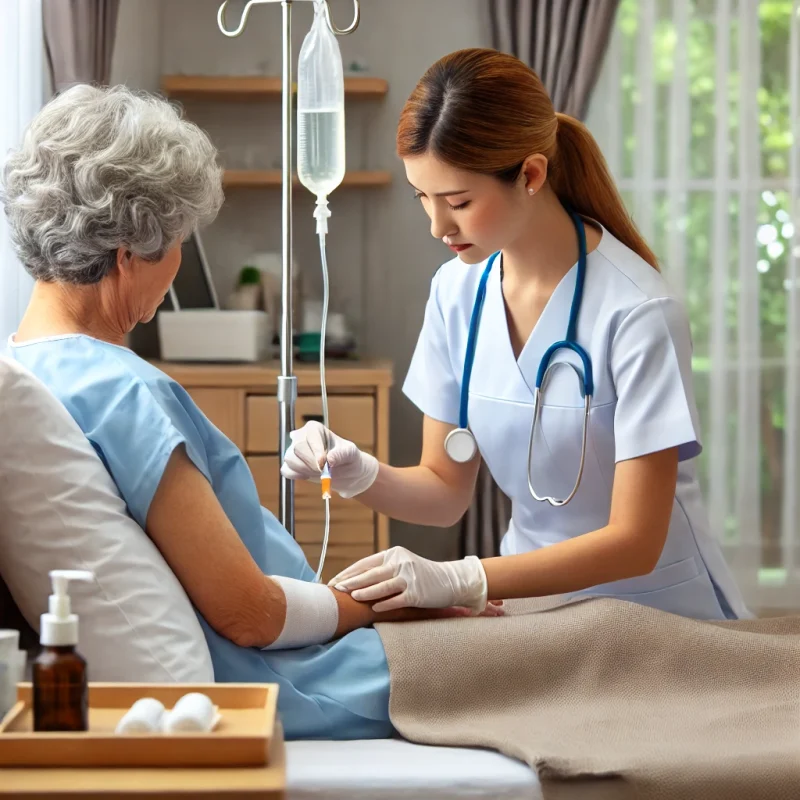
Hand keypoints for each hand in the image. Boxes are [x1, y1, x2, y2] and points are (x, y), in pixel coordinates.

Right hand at [280, 420, 378, 498]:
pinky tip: (309, 475)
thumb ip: (341, 454)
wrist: (347, 473)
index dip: (316, 450)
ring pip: (290, 460)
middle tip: (325, 470)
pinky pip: (286, 470)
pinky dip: (297, 475)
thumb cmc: (349, 458)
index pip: (310, 436)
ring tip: (320, 472)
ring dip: (306, 470)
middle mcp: (301, 437)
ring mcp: (294, 451)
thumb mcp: (350, 453)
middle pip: (297, 448)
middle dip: (311, 463)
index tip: (324, 463)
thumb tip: (329, 459)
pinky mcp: (292, 465)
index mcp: (315, 429)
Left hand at [328, 546, 492, 614]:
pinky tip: (373, 609)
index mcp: (394, 554)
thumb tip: (355, 579)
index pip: (366, 563)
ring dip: (364, 592)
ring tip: (350, 597)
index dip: (349, 572)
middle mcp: (401, 563)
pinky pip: (396, 600)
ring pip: (382, 586)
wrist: (451, 581)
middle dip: (351, 581)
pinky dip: (384, 604)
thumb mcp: (403, 564)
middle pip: (370, 573)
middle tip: (335, 589)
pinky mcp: (417, 593)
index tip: (334, 580)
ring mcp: (409, 578)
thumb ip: (383, 568)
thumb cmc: (422, 575)